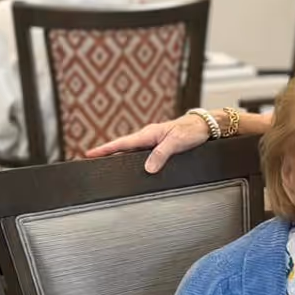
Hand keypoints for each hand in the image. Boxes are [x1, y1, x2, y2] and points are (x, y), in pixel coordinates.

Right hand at [84, 111, 209, 171]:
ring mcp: (153, 141)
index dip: (105, 149)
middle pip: (123, 147)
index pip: (122, 143)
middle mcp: (148, 137)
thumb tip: (148, 168)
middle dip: (108, 154)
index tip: (89, 153)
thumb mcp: (176, 143)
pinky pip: (143, 153)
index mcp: (148, 134)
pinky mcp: (160, 145)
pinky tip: (132, 166)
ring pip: (132, 151)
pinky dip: (134, 158)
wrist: (205, 126)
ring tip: (107, 166)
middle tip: (92, 161)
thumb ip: (161, 154)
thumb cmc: (192, 130)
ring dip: (120, 156)